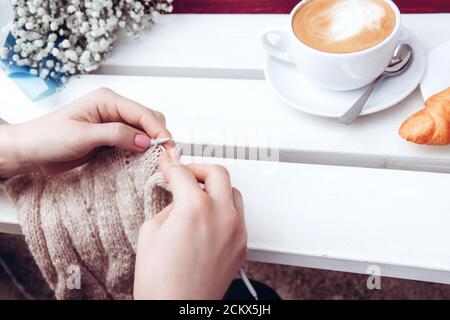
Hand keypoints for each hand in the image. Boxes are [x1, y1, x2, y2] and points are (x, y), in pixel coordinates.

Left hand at [0, 87, 171, 177]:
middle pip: (149, 120)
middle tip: (167, 158)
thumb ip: (116, 135)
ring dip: (152, 145)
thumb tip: (146, 141)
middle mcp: (113, 109)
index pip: (143, 113)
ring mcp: (113, 124)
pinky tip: (144, 163)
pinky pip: (134, 143)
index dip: (159, 131)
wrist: (30, 151)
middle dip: (160, 137)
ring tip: (158, 162)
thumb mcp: (82, 136)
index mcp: (107, 100)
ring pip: (144, 132)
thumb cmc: (48, 138)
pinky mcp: (110, 139)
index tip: (170, 149)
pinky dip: (142, 152)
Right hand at [134, 150, 246, 299]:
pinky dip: (224, 210)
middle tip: (185, 175)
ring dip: (216, 188)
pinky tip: (209, 220)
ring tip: (199, 197)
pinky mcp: (242, 245)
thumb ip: (167, 206)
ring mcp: (236, 230)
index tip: (167, 166)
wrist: (178, 311)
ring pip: (233, 192)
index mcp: (195, 208)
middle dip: (198, 169)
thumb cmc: (161, 283)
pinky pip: (237, 216)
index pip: (183, 173)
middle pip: (217, 172)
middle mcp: (222, 215)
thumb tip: (176, 197)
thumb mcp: (151, 233)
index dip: (170, 166)